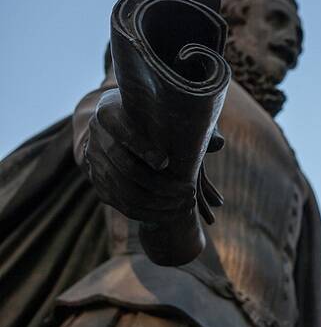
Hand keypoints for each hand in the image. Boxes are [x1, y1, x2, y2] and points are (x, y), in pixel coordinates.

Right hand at [83, 88, 222, 222]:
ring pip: (126, 192)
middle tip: (190, 192)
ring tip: (186, 204)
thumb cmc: (150, 115)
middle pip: (127, 169)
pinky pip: (122, 204)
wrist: (116, 127)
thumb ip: (189, 126)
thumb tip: (220, 144)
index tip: (165, 162)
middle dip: (161, 185)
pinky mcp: (99, 184)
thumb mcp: (165, 113)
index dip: (143, 148)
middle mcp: (96, 138)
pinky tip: (171, 213)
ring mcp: (94, 163)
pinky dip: (148, 212)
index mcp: (108, 112)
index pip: (123, 132)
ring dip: (158, 202)